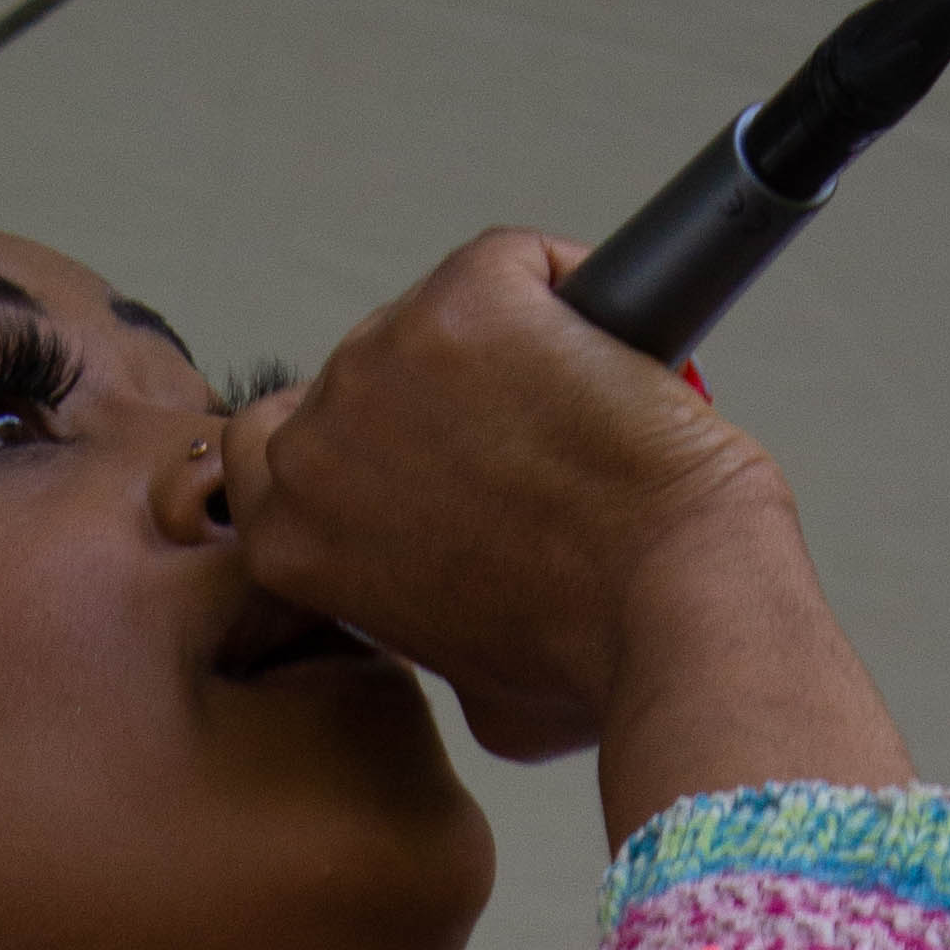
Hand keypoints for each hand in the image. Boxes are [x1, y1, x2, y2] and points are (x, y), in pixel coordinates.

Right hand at [220, 232, 909, 836]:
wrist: (674, 605)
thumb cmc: (587, 659)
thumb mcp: (464, 683)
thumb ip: (421, 624)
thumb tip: (456, 614)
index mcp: (292, 540)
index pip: (275, 453)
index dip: (357, 446)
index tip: (425, 456)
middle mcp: (317, 443)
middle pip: (364, 374)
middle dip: (437, 395)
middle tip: (527, 443)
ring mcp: (387, 356)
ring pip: (442, 314)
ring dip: (506, 347)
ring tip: (580, 414)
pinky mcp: (471, 294)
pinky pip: (522, 267)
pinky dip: (570, 292)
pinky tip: (613, 348)